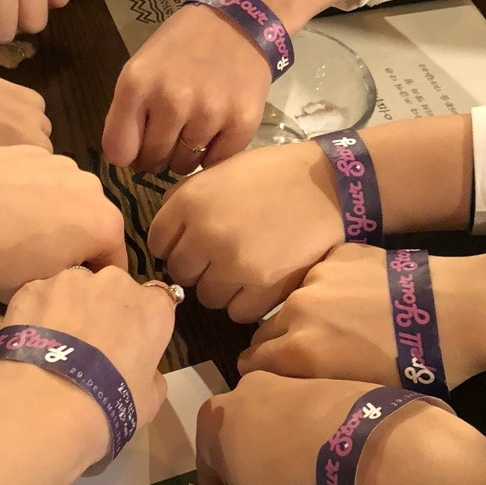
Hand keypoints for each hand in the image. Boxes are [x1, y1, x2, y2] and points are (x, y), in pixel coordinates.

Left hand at [0, 146, 126, 298]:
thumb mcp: (36, 289)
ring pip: (72, 203)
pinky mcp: (38, 151)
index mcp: (105, 227)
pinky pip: (47, 182)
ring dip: (59, 218)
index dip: (91, 285)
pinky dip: (37, 195)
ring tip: (22, 230)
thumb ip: (66, 285)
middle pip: (96, 229)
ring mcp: (67, 165)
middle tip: (42, 263)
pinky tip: (9, 206)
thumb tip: (69, 280)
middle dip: (78, 247)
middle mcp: (96, 191)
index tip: (67, 291)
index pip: (113, 267)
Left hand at [0, 266, 178, 443]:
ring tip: (56, 346)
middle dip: (105, 309)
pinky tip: (31, 344)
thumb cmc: (108, 404)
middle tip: (90, 347)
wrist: (45, 405)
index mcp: (152, 308)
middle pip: (114, 289)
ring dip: (70, 308)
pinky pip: (41, 298)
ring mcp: (70, 281)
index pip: (156, 300)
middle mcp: (115, 283)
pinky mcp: (32, 288)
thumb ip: (153, 377)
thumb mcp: (148, 401)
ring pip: (74, 289)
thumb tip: (147, 372)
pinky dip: (38, 314)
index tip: (130, 340)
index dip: (141, 320)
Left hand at [101, 4, 270, 174]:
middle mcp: (172, 101)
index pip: (118, 151)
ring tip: (194, 128)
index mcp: (138, 84)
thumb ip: (128, 111)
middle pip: (152, 161)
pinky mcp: (242, 123)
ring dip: (185, 155)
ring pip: (184, 165)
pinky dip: (214, 155)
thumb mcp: (143, 66)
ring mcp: (209, 114)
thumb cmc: (184, 44)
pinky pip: (216, 163)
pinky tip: (216, 130)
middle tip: (169, 135)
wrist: (240, 20)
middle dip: (156, 156)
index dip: (127, 153)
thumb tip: (127, 159)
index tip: (137, 145)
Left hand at [147, 140, 342, 320]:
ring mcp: (234, 264)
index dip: (174, 244)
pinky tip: (261, 281)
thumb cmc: (273, 175)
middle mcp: (205, 234)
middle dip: (198, 267)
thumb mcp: (221, 172)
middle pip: (180, 273)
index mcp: (190, 201)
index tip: (193, 243)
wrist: (328, 186)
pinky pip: (237, 312)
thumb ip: (186, 198)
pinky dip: (247, 302)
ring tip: (245, 267)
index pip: (158, 242)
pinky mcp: (263, 287)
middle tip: (222, 255)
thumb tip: (165, 231)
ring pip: (207, 297)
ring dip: (222, 287)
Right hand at [181, 371, 485, 484]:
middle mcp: (250, 387)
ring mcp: (296, 380)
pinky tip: (340, 472)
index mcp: (215, 418)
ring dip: (291, 461)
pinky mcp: (337, 383)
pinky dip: (323, 447)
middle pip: (243, 446)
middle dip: (257, 477)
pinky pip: (319, 423)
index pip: (207, 473)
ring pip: (281, 433)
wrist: (370, 452)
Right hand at [239, 246, 485, 386]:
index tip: (275, 381)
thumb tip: (289, 390)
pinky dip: (329, 288)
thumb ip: (311, 388)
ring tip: (335, 325)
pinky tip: (359, 298)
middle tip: (302, 358)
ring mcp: (317, 277)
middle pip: (264, 332)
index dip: (262, 376)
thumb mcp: (357, 393)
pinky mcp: (340, 254)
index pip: (250, 365)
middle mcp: (296, 310)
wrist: (458, 311)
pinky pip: (319, 276)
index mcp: (297, 351)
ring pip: (292, 302)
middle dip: (275, 347)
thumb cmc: (415, 368)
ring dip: (303, 315)